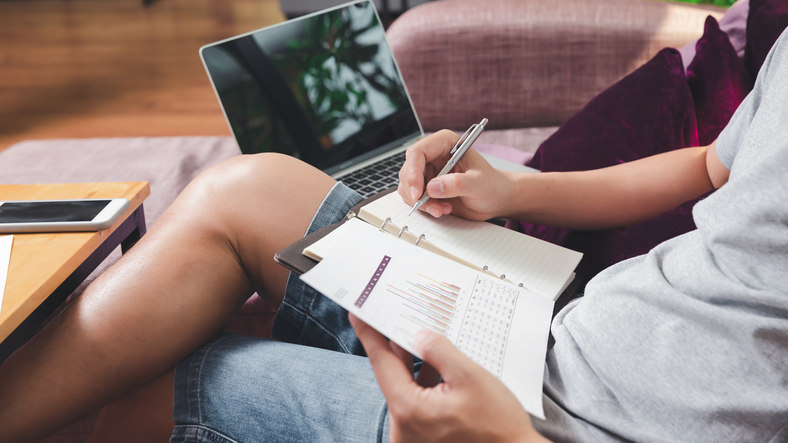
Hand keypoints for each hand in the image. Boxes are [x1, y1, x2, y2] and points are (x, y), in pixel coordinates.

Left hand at [350, 314, 547, 442]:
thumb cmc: (498, 425)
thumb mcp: (470, 376)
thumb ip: (439, 350)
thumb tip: (419, 335)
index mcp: (409, 409)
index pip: (381, 362)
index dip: (370, 334)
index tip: (358, 314)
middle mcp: (403, 428)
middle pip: (393, 376)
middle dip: (399, 347)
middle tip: (399, 317)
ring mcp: (411, 436)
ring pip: (406, 389)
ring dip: (415, 366)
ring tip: (425, 339)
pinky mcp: (422, 439)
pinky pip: (416, 403)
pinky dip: (424, 384)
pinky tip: (439, 367)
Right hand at [397, 130, 515, 219]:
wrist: (495, 199)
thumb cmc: (492, 185)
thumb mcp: (479, 184)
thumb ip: (457, 184)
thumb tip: (433, 187)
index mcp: (445, 143)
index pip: (418, 152)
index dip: (413, 172)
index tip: (418, 193)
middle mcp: (433, 155)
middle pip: (408, 170)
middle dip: (416, 192)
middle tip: (431, 206)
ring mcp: (428, 172)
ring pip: (407, 186)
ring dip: (421, 202)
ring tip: (443, 208)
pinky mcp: (426, 187)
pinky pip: (413, 197)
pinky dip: (424, 207)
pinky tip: (442, 208)